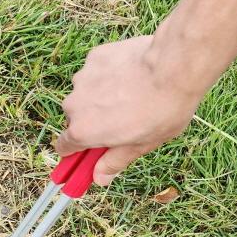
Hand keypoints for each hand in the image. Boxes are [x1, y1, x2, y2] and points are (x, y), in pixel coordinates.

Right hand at [56, 35, 204, 185]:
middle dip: (93, 122)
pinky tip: (130, 76)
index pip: (63, 147)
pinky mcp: (94, 58)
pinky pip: (96, 73)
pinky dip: (107, 76)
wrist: (173, 66)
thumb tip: (99, 178)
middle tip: (120, 122)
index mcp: (83, 131)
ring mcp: (83, 78)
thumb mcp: (141, 145)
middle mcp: (75, 105)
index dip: (75, 152)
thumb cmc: (161, 109)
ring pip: (86, 94)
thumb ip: (115, 162)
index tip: (87, 152)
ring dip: (100, 97)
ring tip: (130, 95)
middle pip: (76, 119)